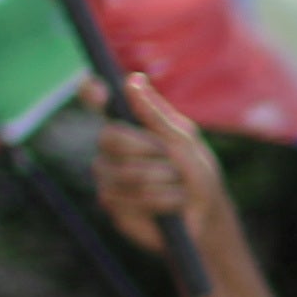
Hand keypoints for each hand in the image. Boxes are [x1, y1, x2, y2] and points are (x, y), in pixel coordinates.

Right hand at [93, 72, 236, 269]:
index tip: (100, 92)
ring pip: (127, 171)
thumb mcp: (185, 140)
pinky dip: (163, 200)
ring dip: (165, 179)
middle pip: (110, 137)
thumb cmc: (196, 172)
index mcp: (128, 124)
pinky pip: (131, 197)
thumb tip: (133, 80)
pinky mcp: (111, 204)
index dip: (91, 91)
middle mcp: (110, 148)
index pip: (95, 98)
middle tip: (174, 162)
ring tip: (179, 186)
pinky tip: (172, 205)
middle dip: (151, 150)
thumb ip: (158, 115)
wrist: (205, 216)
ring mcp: (106, 176)